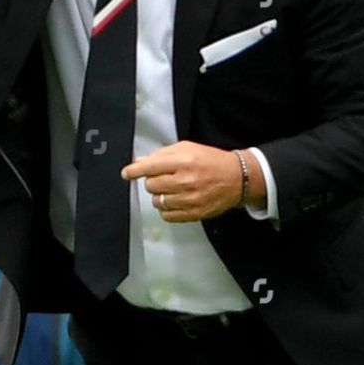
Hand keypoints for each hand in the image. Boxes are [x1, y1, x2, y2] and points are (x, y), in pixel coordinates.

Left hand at [122, 142, 263, 220]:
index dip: (134, 171)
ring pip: (158, 201)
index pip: (150, 167)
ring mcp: (189, 199)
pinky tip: (176, 201)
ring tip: (173, 190)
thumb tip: (141, 161)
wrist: (237, 178)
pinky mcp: (194, 213)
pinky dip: (167, 209)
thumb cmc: (212, 161)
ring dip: (161, 196)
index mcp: (183, 161)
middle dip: (153, 181)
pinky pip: (167, 216)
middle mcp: (185, 180)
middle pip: (151, 185)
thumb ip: (163, 154)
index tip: (127, 173)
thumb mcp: (189, 148)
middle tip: (165, 178)